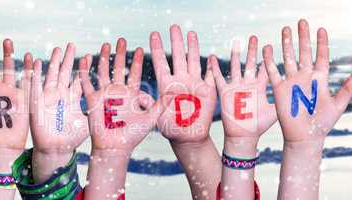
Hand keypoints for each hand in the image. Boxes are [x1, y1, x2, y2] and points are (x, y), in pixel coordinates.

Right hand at [30, 43, 88, 154]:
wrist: (55, 149)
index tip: (91, 54)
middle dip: (68, 58)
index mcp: (73, 98)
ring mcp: (48, 97)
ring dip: (54, 62)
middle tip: (72, 44)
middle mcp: (61, 95)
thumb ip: (99, 112)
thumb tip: (113, 112)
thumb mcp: (89, 122)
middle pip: (65, 72)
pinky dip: (35, 74)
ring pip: (51, 75)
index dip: (84, 67)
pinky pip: (35, 85)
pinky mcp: (37, 102)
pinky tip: (37, 62)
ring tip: (57, 49)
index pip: (79, 79)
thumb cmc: (72, 138)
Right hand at [80, 38, 168, 151]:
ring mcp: (104, 95)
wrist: (114, 147)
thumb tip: (174, 93)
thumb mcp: (150, 118)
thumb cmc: (132, 136)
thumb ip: (161, 105)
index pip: (134, 73)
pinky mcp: (93, 100)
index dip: (136, 61)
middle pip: (118, 68)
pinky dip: (85, 71)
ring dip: (103, 58)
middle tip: (121, 39)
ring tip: (105, 45)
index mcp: (131, 95)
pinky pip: (87, 82)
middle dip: (119, 54)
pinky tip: (85, 59)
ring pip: (103, 72)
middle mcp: (117, 92)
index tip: (140, 48)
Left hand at [149, 25, 216, 143]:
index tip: (154, 34)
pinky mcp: (207, 91)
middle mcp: (180, 80)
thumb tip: (139, 96)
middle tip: (174, 26)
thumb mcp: (156, 117)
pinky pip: (211, 76)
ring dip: (193, 48)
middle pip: (178, 57)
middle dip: (176, 42)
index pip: (161, 62)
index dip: (158, 48)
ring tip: (191, 33)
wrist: (188, 138)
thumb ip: (150, 105)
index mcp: (166, 85)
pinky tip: (212, 57)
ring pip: (194, 61)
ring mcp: (194, 84)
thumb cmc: (170, 129)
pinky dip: (212, 67)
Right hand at [210, 36, 276, 145]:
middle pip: (250, 63)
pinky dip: (214, 69)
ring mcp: (236, 88)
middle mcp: (248, 84)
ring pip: (235, 67)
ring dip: (235, 55)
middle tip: (254, 37)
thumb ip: (284, 100)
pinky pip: (218, 79)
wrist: (243, 136)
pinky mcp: (225, 93)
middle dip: (252, 51)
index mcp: (260, 87)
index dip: (267, 57)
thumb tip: (300, 95)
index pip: (264, 68)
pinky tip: (211, 58)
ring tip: (236, 42)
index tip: (270, 45)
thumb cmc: (259, 126)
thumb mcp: (275, 111)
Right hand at [262, 19, 351, 142]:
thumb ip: (347, 89)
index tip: (321, 29)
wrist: (304, 136)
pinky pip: (274, 71)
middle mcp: (306, 77)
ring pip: (289, 57)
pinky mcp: (280, 88)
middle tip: (301, 22)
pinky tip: (268, 48)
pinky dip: (270, 60)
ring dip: (287, 44)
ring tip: (285, 29)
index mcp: (320, 79)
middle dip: (303, 37)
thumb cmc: (323, 123)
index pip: (321, 56)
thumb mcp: (338, 105)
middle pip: (304, 52)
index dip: (322, 43)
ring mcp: (292, 81)